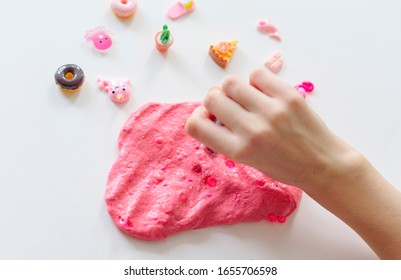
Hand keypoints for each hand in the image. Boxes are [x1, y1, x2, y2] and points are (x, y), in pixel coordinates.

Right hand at [185, 68, 357, 191]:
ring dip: (234, 89)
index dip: (197, 117)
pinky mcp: (288, 95)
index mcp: (238, 151)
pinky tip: (265, 94)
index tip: (209, 118)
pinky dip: (256, 82)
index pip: (195, 125)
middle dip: (216, 101)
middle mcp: (251, 130)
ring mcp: (270, 110)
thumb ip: (226, 137)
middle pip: (211, 97)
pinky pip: (257, 74)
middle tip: (230, 108)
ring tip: (247, 99)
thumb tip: (212, 110)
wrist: (322, 165)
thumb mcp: (247, 161)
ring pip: (231, 82)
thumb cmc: (283, 166)